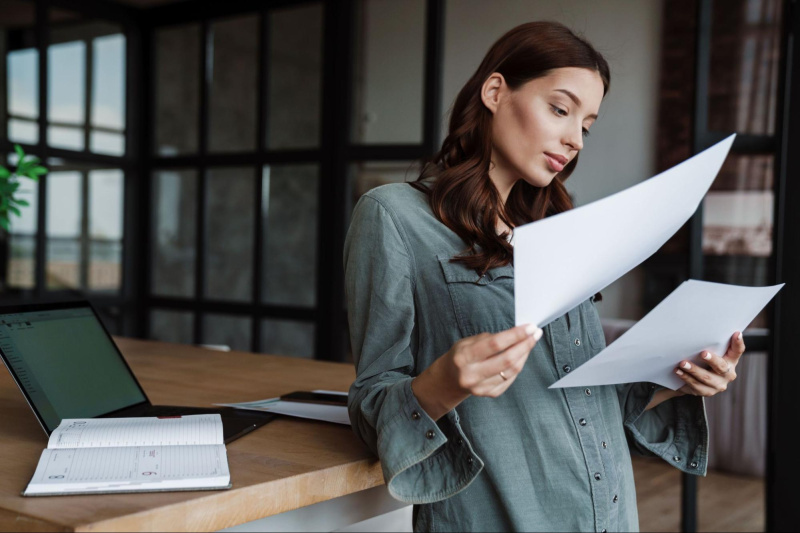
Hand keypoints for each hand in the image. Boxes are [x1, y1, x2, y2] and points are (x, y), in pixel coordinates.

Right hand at [411, 324, 543, 419]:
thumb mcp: (466, 342)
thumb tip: (515, 334)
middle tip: (536, 334)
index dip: (515, 335)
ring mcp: (481, 388)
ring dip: (524, 355)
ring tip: (530, 342)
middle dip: (525, 345)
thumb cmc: (460, 356)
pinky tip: (521, 355)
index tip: (529, 327)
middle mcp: (472, 375)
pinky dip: (518, 366)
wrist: (448, 381)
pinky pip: (510, 379)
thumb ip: (488, 339)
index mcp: (464, 357)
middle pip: (507, 360)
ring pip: (512, 370)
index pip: (494, 344)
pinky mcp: (489, 394)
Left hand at [674, 331, 744, 396]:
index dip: (738, 343)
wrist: (692, 380)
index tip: (736, 333)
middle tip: (703, 353)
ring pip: (706, 378)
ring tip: (682, 363)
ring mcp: (718, 384)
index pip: (737, 351)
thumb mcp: (708, 351)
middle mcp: (728, 374)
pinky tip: (678, 371)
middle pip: (721, 366)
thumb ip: (709, 343)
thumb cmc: (702, 360)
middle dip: (712, 360)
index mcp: (731, 360)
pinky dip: (686, 378)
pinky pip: (696, 386)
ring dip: (694, 370)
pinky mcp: (707, 392)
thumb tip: (699, 328)